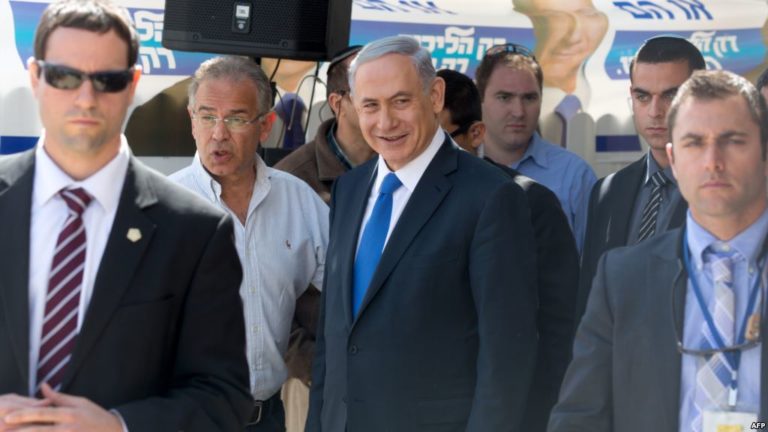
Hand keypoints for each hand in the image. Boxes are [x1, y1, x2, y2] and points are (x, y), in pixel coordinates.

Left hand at [2, 384, 121, 431]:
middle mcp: (68, 427)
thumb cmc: (96, 415)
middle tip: (2, 430)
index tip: (8, 417)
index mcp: (69, 413)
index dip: (24, 415)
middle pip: (38, 430)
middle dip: (18, 431)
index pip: (42, 413)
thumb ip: (59, 397)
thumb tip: (43, 386)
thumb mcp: (81, 402)